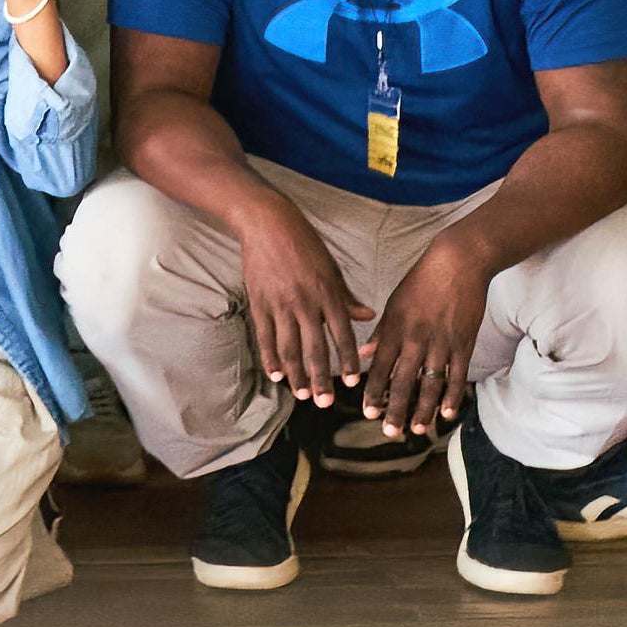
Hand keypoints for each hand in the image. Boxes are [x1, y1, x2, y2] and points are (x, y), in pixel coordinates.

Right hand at [235, 198, 370, 408]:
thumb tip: (367, 316)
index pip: (342, 335)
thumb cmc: (305, 244)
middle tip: (325, 402)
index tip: (352, 383)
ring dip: (296, 374)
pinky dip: (270, 357)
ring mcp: (280, 304)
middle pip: (315, 348)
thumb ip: (346, 296)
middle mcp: (305, 303)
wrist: (267, 223)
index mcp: (327, 294)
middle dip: (321, 378)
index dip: (348, 361)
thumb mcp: (331, 268)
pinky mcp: (259, 302)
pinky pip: (265, 336)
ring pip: (289, 347)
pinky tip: (276, 374)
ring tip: (301, 394)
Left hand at [357, 235, 486, 440]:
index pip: (380, 367)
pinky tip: (446, 413)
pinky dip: (452, 396)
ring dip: (423, 409)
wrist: (457, 264)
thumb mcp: (393, 303)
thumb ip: (381, 332)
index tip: (367, 412)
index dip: (374, 391)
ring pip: (429, 383)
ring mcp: (441, 343)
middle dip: (395, 409)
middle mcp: (415, 339)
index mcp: (395, 328)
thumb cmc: (421, 282)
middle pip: (403, 381)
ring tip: (417, 430)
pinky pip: (456, 375)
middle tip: (390, 432)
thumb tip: (365, 356)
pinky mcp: (463, 343)